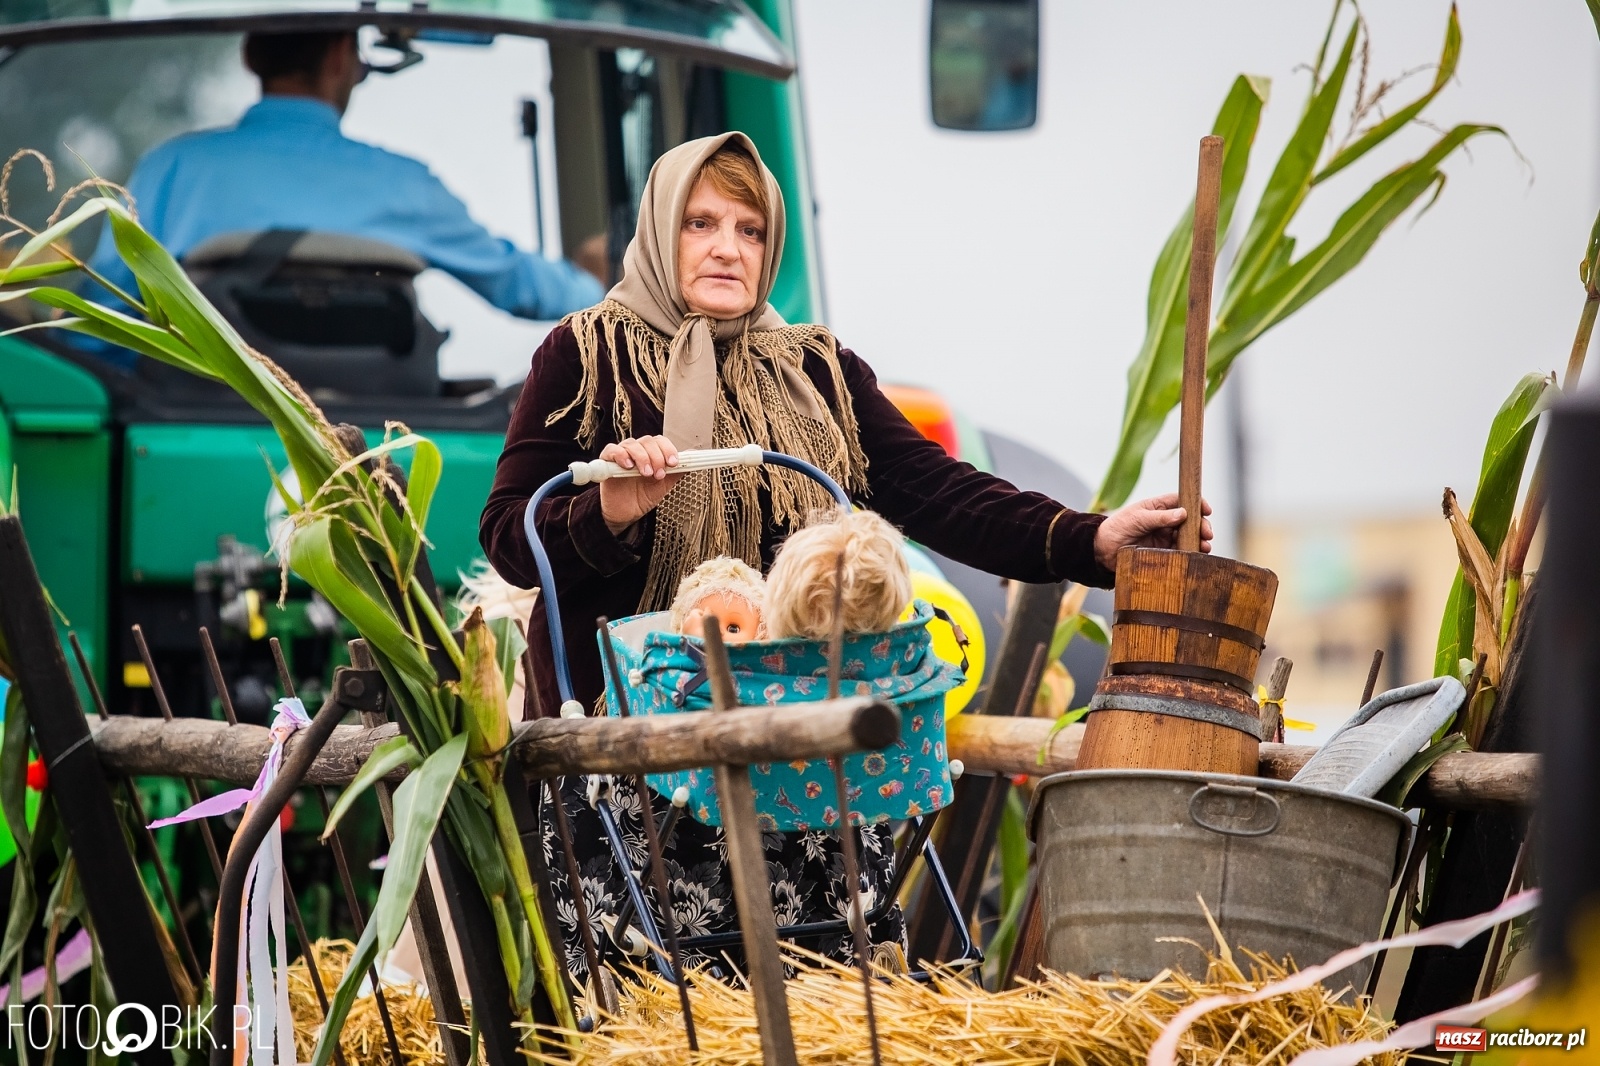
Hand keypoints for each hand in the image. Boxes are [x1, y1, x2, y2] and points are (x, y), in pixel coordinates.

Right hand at [598, 435, 681, 534]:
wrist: (626, 513)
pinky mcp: (607, 462)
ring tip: (646, 474)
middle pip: (648, 441)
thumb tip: (693, 460)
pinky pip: (612, 450)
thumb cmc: (643, 497)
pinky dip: (621, 455)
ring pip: (632, 444)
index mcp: (651, 453)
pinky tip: (628, 466)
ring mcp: (622, 455)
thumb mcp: (664, 486)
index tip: (673, 463)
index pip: (660, 441)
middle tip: (658, 474)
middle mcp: (637, 451)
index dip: (668, 449)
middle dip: (656, 457)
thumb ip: (676, 472)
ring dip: (642, 457)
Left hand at [1093, 493, 1213, 569]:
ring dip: (1199, 540)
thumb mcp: (1137, 518)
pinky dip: (1190, 552)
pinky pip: (1180, 550)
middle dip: (1201, 525)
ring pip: (1188, 536)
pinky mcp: (1162, 552)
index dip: (1196, 504)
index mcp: (1157, 506)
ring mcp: (1164, 536)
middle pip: (1189, 520)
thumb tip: (1183, 513)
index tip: (1207, 510)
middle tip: (1207, 533)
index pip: (1182, 501)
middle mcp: (1164, 520)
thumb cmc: (1116, 528)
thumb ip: (1160, 517)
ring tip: (1205, 546)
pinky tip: (1197, 555)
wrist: (1102, 550)